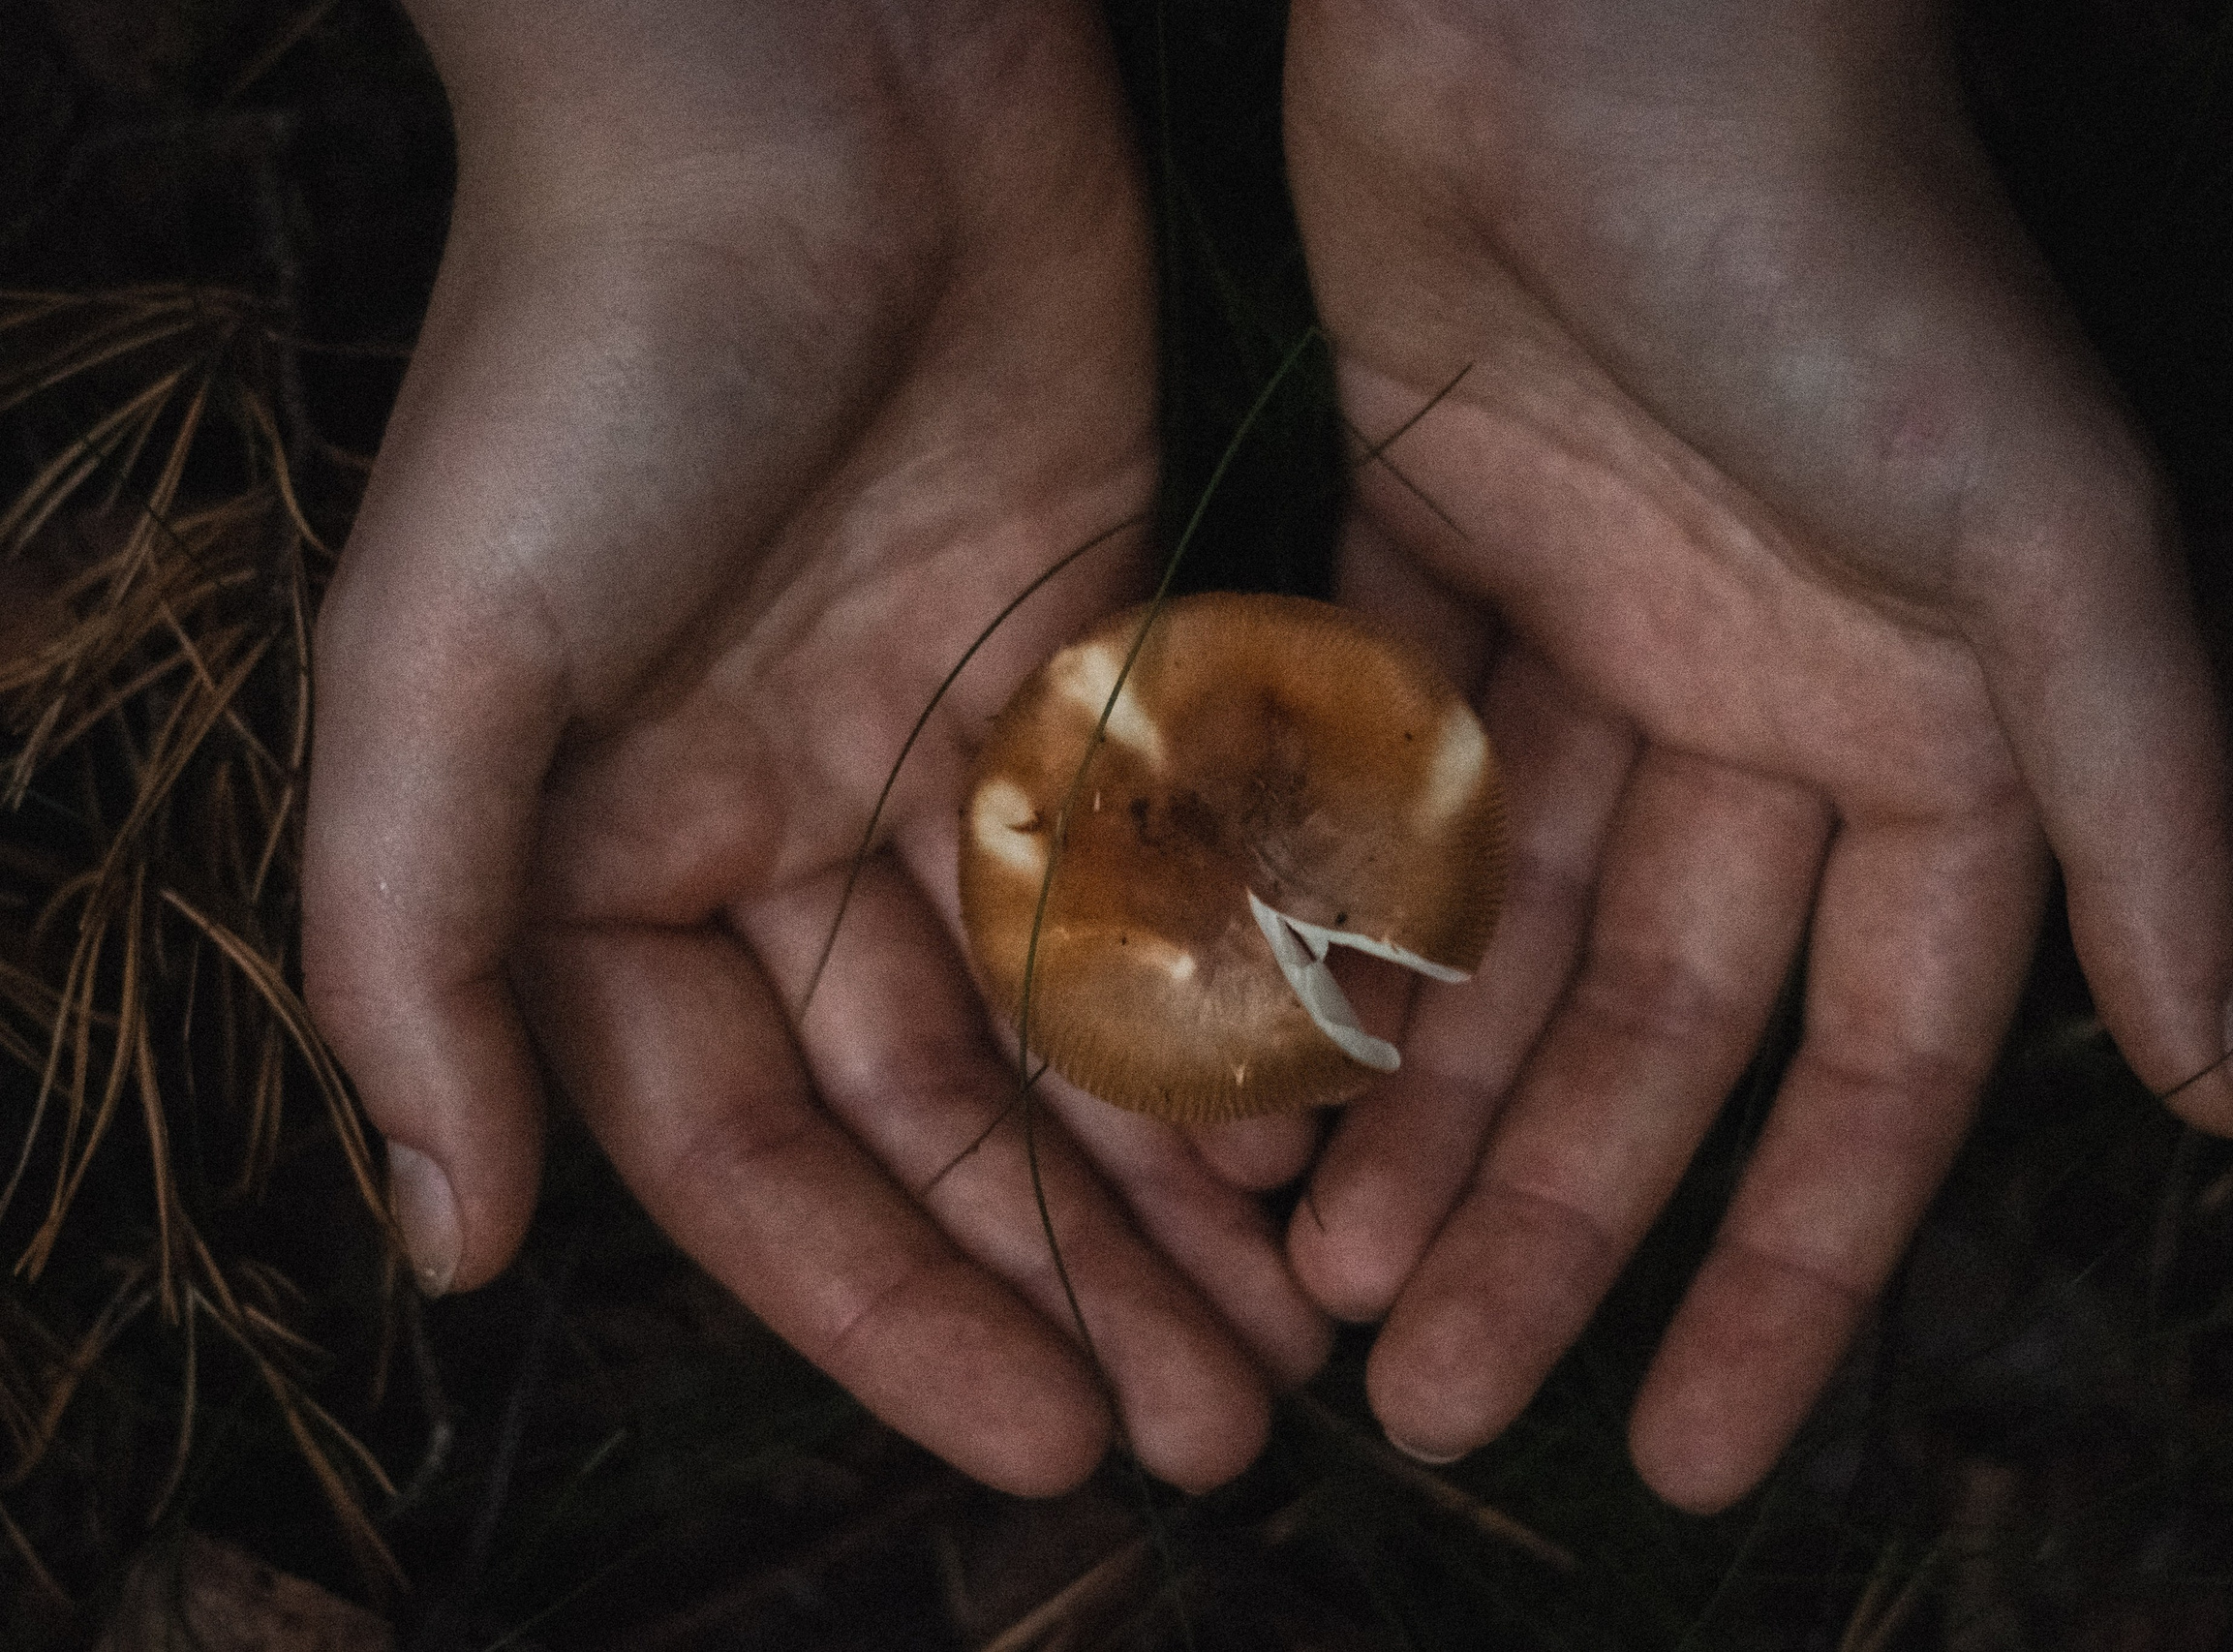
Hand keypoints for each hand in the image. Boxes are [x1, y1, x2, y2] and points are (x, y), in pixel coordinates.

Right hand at [303, 0, 1326, 1497]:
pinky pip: (1173, 869)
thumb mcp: (440, 670)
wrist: (807, 79)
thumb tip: (453, 1239)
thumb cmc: (591, 362)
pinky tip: (1326, 1114)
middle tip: (1214, 1439)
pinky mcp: (1094, 654)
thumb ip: (417, 958)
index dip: (899, 1314)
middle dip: (1068, 1283)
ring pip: (1078, 1020)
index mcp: (613, 868)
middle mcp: (783, 832)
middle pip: (945, 1119)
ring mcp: (947, 746)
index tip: (1051, 1440)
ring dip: (1174, 1179)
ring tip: (1296, 1338)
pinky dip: (1237, 989)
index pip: (763, 1160)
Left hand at [1283, 0, 2232, 1510]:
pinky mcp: (1412, 553)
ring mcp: (1578, 640)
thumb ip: (2144, 804)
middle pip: (1642, 1039)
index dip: (1789, 1271)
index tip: (1695, 1455)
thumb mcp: (2046, 540)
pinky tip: (1236, 1056)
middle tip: (1427, 1402)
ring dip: (1409, 1106)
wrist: (1594, 2)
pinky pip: (1357, 782)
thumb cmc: (1848, 253)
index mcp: (1926, 740)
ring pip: (1484, 939)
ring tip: (1311, 1279)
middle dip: (1548, 1222)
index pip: (1863, 1073)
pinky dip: (1307, 909)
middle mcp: (1753, 712)